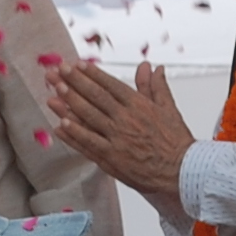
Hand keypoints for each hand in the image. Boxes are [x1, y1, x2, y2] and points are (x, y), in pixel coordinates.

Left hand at [44, 61, 200, 203]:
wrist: (181, 171)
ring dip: (69, 103)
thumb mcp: (168, 108)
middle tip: (58, 70)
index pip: (110, 85)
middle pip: (95, 97)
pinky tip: (60, 124)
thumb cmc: (175, 142)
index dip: (92, 74)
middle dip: (74, 82)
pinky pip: (88, 143)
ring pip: (88, 117)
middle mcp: (125, 120)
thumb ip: (156, 86)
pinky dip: (73, 134)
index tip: (77, 64)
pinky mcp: (111, 158)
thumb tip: (151, 66)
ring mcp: (116, 139)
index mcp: (138, 106)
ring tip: (54, 91)